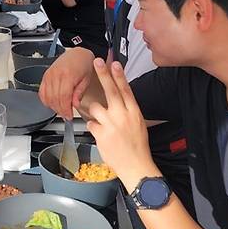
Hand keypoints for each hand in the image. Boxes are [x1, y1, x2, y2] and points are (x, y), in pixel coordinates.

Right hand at [38, 46, 95, 119]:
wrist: (78, 53)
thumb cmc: (84, 64)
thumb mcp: (86, 79)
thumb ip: (79, 93)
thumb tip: (75, 105)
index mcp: (68, 75)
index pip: (64, 97)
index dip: (66, 109)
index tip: (69, 116)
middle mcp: (56, 75)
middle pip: (55, 98)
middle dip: (60, 110)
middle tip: (66, 115)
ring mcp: (49, 75)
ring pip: (47, 97)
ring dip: (53, 106)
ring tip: (61, 110)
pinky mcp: (45, 76)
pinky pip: (42, 92)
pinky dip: (46, 100)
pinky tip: (52, 103)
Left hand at [86, 59, 157, 190]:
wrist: (136, 166)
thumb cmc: (137, 146)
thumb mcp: (137, 124)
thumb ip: (126, 111)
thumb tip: (117, 100)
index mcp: (134, 112)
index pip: (126, 89)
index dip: (119, 75)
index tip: (114, 63)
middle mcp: (123, 115)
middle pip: (110, 91)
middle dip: (102, 74)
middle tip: (96, 62)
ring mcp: (111, 124)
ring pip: (94, 108)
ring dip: (95, 113)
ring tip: (103, 123)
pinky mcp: (101, 134)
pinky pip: (90, 124)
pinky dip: (93, 128)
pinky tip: (102, 135)